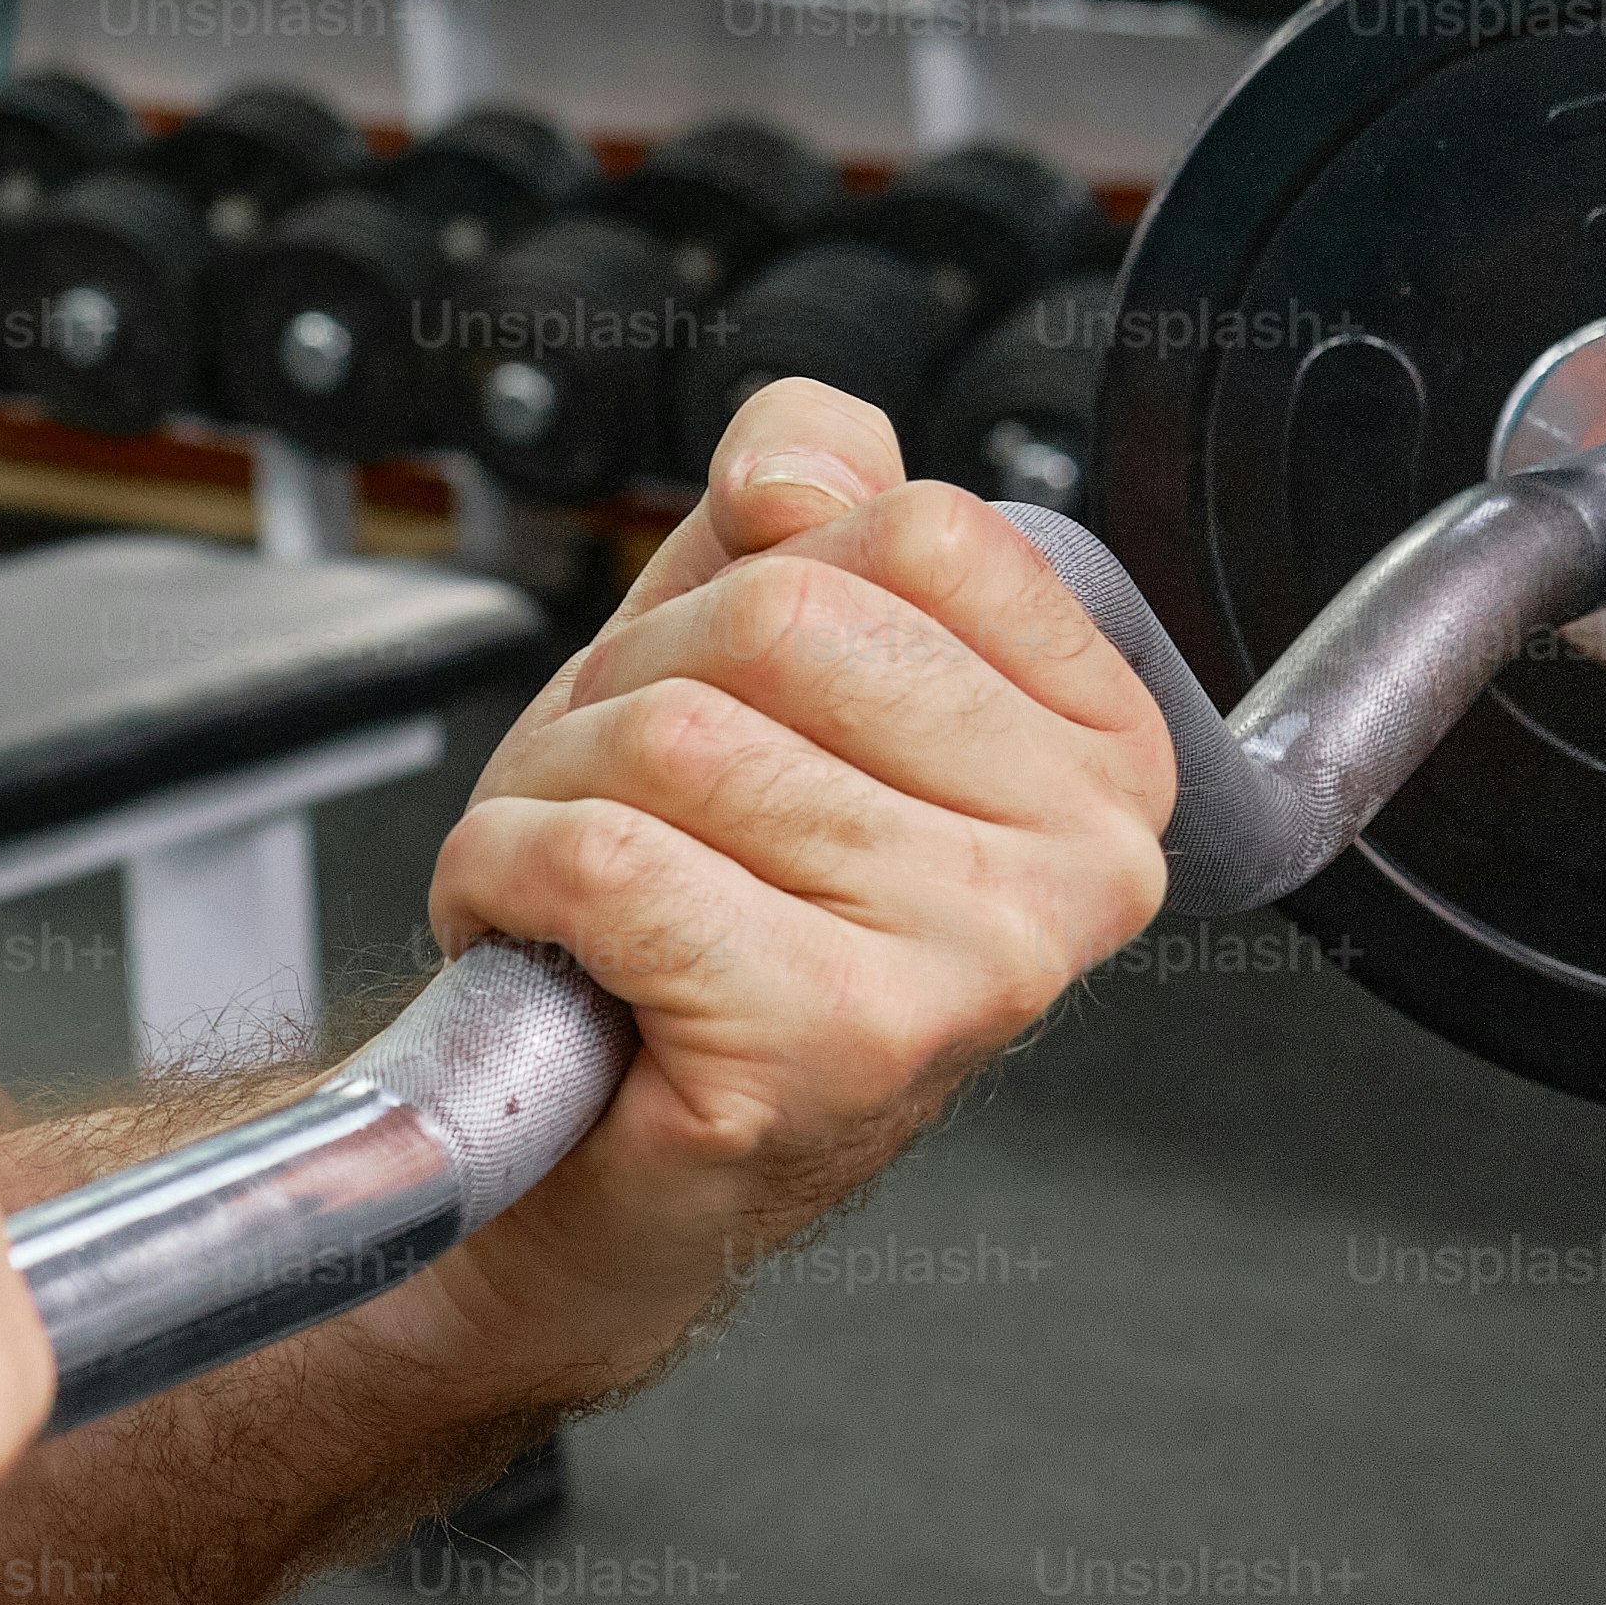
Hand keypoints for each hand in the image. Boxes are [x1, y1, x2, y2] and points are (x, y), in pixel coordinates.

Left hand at [392, 375, 1173, 1403]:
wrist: (577, 1148)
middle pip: (778, 621)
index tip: (732, 706)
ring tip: (590, 894)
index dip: (745, 582)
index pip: (906, 523)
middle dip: (624, 696)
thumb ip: (799, 511)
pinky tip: (554, 949)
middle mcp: (1079, 863)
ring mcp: (975, 961)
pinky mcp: (837, 1043)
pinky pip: (606, 859)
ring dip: (552, 800)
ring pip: (674, 738)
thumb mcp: (738, 661)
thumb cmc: (670, 912)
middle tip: (627, 816)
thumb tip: (802, 456)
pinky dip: (511, 879)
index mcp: (1094, 750)